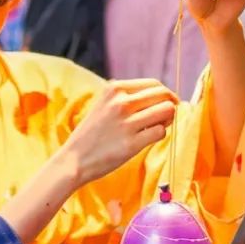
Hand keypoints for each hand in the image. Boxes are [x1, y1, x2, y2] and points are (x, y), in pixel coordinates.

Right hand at [60, 79, 176, 187]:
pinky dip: (159, 135)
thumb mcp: (104, 104)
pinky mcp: (132, 143)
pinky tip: (147, 138)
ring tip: (156, 127)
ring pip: (167, 111)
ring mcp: (127, 123)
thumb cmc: (92, 134)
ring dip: (167, 120)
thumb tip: (161, 96)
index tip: (164, 104)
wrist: (74, 159)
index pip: (154, 84)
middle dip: (170, 105)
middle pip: (164, 95)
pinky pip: (161, 132)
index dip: (164, 94)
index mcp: (114, 89)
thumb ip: (127, 97)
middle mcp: (121, 102)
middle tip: (164, 117)